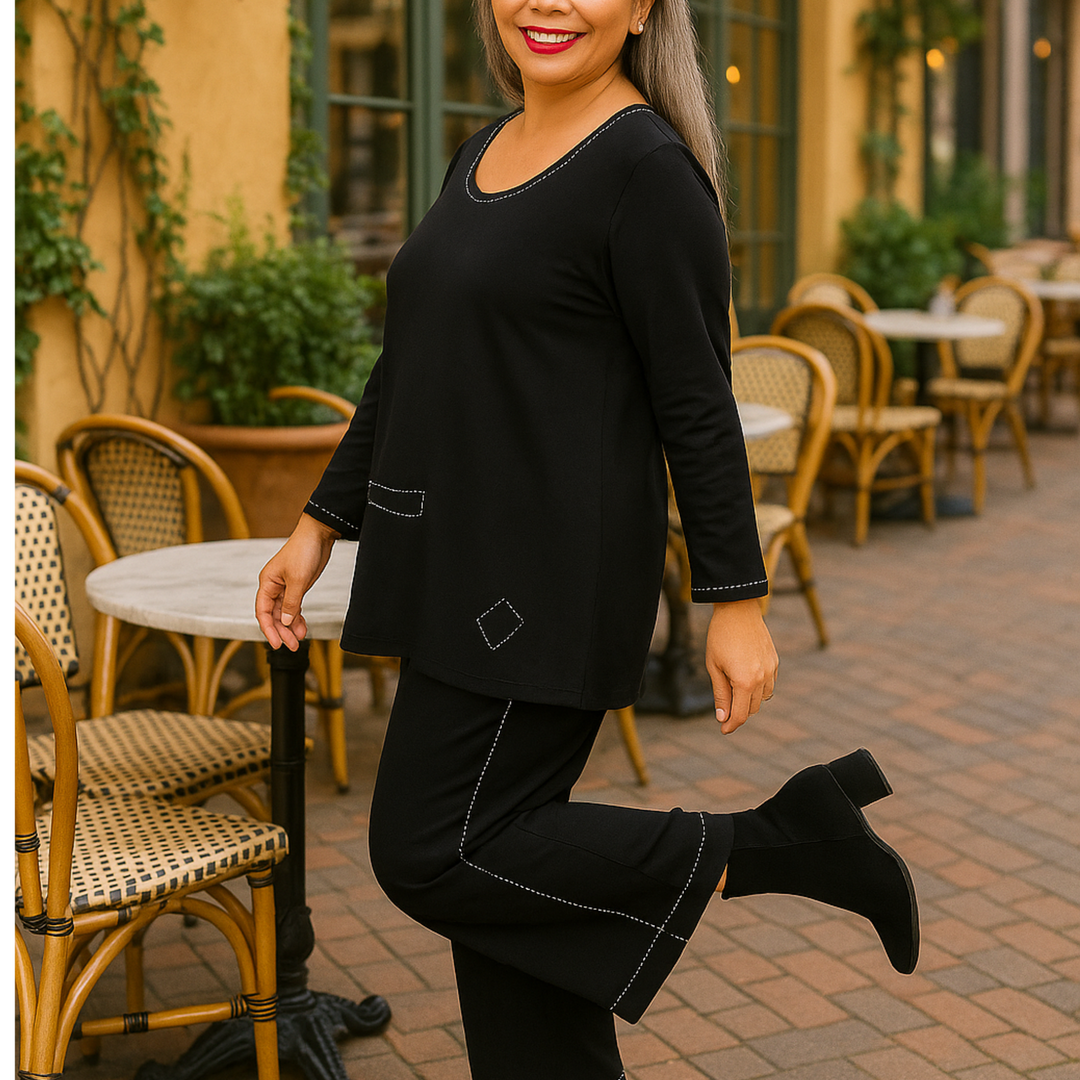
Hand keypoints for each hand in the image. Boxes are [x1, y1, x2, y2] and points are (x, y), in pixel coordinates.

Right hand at [255, 514, 340, 650]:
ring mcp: (285, 587)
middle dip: (282, 631)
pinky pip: (293, 607)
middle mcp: (273, 586)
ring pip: (284, 613)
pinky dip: (297, 618)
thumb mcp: (298, 580)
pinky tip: (303, 628)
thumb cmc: (304, 551)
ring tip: (299, 639)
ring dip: (290, 627)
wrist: (319, 535)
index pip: (262, 612)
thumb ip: (291, 602)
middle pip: (273, 615)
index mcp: (267, 583)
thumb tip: (284, 621)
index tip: (276, 643)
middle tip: (292, 646)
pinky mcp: (297, 587)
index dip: (268, 629)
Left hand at [705, 598, 777, 733]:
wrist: (738, 610)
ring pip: (762, 699)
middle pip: (751, 709)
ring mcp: (771, 670)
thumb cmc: (720, 637)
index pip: (740, 715)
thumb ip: (720, 694)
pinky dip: (758, 688)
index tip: (723, 730)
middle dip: (738, 712)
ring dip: (749, 700)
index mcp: (744, 682)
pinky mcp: (775, 662)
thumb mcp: (714, 667)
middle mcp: (762, 678)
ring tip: (733, 688)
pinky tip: (746, 677)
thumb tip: (722, 717)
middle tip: (724, 709)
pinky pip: (769, 684)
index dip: (731, 725)